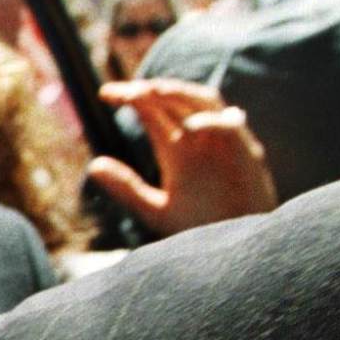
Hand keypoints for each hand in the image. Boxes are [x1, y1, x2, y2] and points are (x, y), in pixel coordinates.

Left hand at [89, 79, 278, 237]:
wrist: (234, 248)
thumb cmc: (199, 227)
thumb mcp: (156, 210)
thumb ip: (128, 189)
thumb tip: (93, 166)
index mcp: (175, 147)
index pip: (151, 111)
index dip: (130, 97)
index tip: (104, 94)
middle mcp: (197, 138)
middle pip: (175, 100)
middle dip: (152, 91)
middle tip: (128, 92)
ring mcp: (222, 142)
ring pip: (203, 102)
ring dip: (180, 94)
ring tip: (154, 92)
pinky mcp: (246, 152)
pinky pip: (229, 127)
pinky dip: (211, 123)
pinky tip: (190, 127)